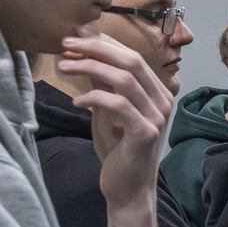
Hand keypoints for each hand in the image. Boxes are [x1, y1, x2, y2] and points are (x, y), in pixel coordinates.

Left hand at [56, 31, 173, 226]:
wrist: (128, 189)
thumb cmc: (118, 151)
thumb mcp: (107, 111)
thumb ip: (103, 84)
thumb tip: (85, 54)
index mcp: (157, 92)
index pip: (132, 56)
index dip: (102, 42)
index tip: (73, 37)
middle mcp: (163, 101)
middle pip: (131, 60)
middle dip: (95, 47)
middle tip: (65, 43)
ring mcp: (156, 116)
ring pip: (124, 78)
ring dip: (89, 67)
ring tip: (64, 66)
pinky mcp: (145, 133)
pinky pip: (119, 104)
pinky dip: (94, 97)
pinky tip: (76, 101)